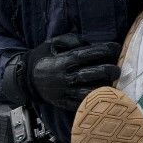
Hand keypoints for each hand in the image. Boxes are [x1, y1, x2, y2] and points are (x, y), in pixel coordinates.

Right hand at [2, 34, 120, 110]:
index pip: (87, 55)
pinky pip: (84, 103)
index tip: (116, 47)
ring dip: (106, 86)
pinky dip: (96, 99)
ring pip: (91, 91)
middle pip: (93, 73)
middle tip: (117, 68)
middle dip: (110, 70)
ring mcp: (65, 92)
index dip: (104, 50)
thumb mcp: (51, 44)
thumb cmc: (41, 58)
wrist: (24, 79)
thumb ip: (70, 40)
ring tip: (114, 83)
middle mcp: (65, 77)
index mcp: (62, 62)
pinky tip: (105, 95)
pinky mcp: (65, 103)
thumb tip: (89, 41)